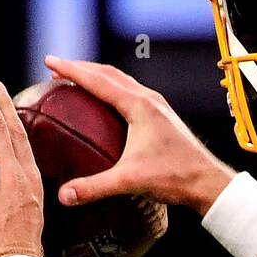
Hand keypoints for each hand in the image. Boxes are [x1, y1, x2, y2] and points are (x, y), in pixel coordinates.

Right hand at [44, 55, 234, 214]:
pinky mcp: (163, 117)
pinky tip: (107, 105)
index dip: (70, 69)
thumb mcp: (130, 181)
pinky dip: (113, 90)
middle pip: (109, 74)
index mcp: (139, 106)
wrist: (208, 183)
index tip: (48, 61)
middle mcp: (149, 99)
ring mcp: (158, 107)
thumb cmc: (174, 178)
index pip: (98, 80)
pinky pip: (132, 94)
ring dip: (98, 77)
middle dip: (81, 68)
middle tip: (56, 68)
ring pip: (122, 82)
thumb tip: (64, 196)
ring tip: (78, 81)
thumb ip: (95, 187)